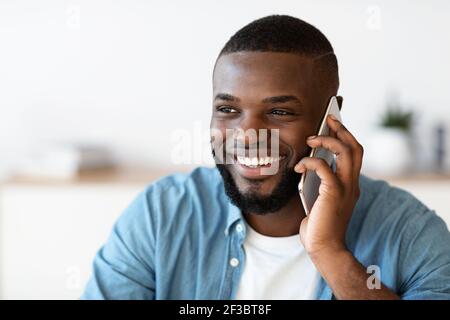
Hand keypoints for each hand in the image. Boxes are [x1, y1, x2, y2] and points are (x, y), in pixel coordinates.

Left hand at [294, 115, 363, 258]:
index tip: (335, 124)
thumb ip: (320, 181)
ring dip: (328, 140)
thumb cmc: (319, 224)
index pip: (355, 153)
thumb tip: (308, 162)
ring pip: (345, 152)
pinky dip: (310, 161)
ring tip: (311, 139)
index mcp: (350, 184)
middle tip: (328, 119)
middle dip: (342, 130)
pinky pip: (323, 167)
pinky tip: (299, 166)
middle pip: (355, 147)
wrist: (324, 246)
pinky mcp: (334, 193)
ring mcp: (345, 188)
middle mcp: (352, 183)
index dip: (346, 136)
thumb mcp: (320, 197)